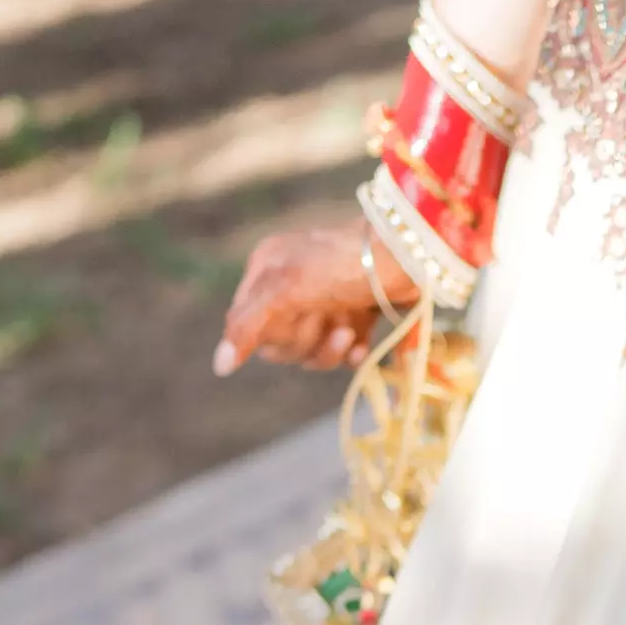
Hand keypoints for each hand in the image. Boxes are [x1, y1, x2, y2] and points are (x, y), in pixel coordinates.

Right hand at [211, 219, 411, 375]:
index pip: (247, 324)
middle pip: (278, 343)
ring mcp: (323, 302)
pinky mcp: (354, 317)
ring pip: (309, 352)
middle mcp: (291, 285)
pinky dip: (350, 352)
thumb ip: (248, 325)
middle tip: (326, 320)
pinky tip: (362, 343)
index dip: (269, 332)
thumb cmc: (339, 265)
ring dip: (328, 349)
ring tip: (348, 330)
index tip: (291, 319)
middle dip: (303, 340)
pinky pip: (340, 353)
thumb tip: (220, 367)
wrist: (405, 257)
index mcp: (266, 270)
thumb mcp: (285, 289)